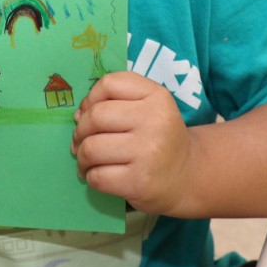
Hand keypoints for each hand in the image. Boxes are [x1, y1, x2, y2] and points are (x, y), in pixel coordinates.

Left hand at [71, 71, 191, 213]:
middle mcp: (155, 121)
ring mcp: (147, 153)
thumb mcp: (150, 106)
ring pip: (91, 148)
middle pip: (96, 117)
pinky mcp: (139, 182)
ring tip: (87, 162)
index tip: (88, 113)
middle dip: (80, 131)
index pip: (109, 84)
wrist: (187, 175)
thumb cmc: (160, 137)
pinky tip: (98, 176)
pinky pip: (97, 176)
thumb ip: (116, 99)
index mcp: (157, 96)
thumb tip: (78, 115)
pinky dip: (90, 177)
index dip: (90, 98)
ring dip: (81, 157)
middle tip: (82, 142)